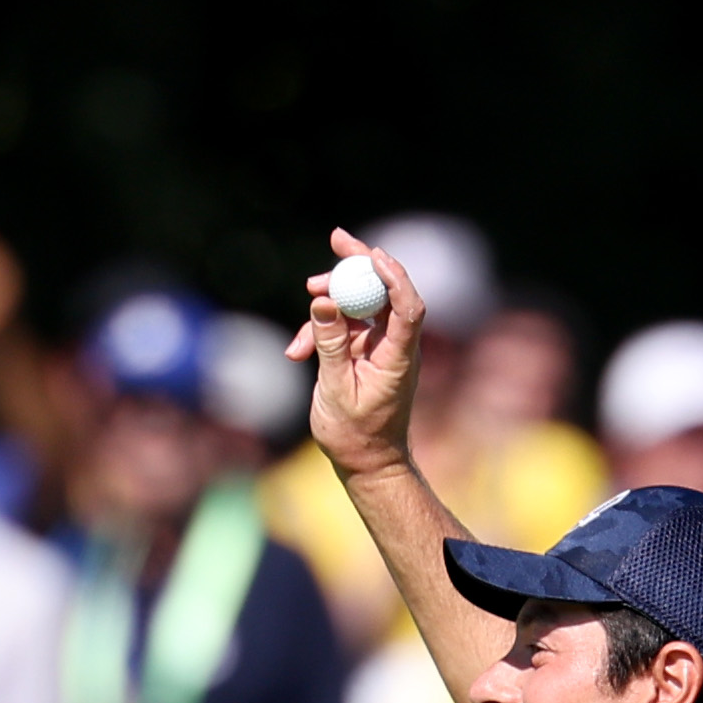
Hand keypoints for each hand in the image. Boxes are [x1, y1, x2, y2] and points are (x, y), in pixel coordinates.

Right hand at [288, 227, 423, 481]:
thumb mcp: (336, 390)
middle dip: (359, 265)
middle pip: (384, 292)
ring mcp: (381, 348)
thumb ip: (330, 344)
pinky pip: (346, 328)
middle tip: (336, 238)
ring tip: (302, 318)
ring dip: (330, 304)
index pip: (407, 307)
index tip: (370, 255)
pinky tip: (296, 352)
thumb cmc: (356, 436)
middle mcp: (396, 346)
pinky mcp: (366, 353)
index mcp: (398, 357)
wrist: (366, 464)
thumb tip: (322, 301)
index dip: (393, 276)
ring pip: (359, 307)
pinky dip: (322, 332)